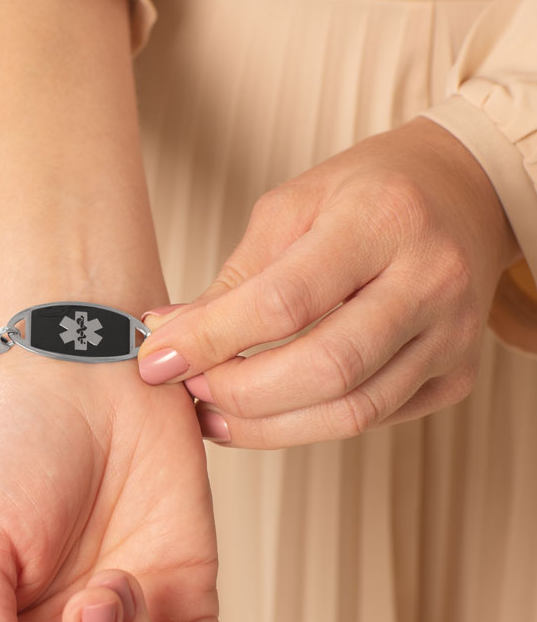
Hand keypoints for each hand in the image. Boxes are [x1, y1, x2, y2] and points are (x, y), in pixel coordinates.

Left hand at [136, 117, 522, 447]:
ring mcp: (452, 336)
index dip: (211, 340)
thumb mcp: (291, 209)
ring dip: (266, 426)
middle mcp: (431, 281)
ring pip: (350, 412)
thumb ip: (234, 280)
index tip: (158, 361)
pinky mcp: (455, 377)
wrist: (464, 195)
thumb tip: (166, 335)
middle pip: (324, 369)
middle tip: (189, 388)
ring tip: (212, 414)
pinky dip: (305, 425)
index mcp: (382, 220)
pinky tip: (263, 414)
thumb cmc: (365, 195)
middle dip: (239, 392)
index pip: (285, 301)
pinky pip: (370, 420)